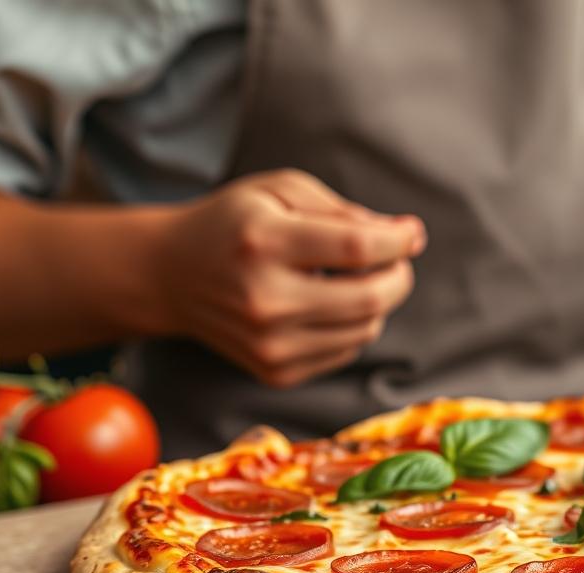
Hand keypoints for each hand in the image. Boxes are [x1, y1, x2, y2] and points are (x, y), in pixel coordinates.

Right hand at [156, 169, 424, 387]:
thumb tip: (405, 235)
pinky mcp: (275, 372)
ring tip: (356, 278)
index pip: (357, 248)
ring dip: (377, 302)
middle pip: (370, 298)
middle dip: (399, 276)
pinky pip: (345, 351)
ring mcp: (269, 344)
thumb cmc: (235, 223)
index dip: (398, 240)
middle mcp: (265, 299)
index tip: (412, 233)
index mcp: (264, 242)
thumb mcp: (279, 191)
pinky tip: (326, 304)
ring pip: (365, 330)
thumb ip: (342, 210)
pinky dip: (351, 326)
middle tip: (396, 260)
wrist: (171, 276)